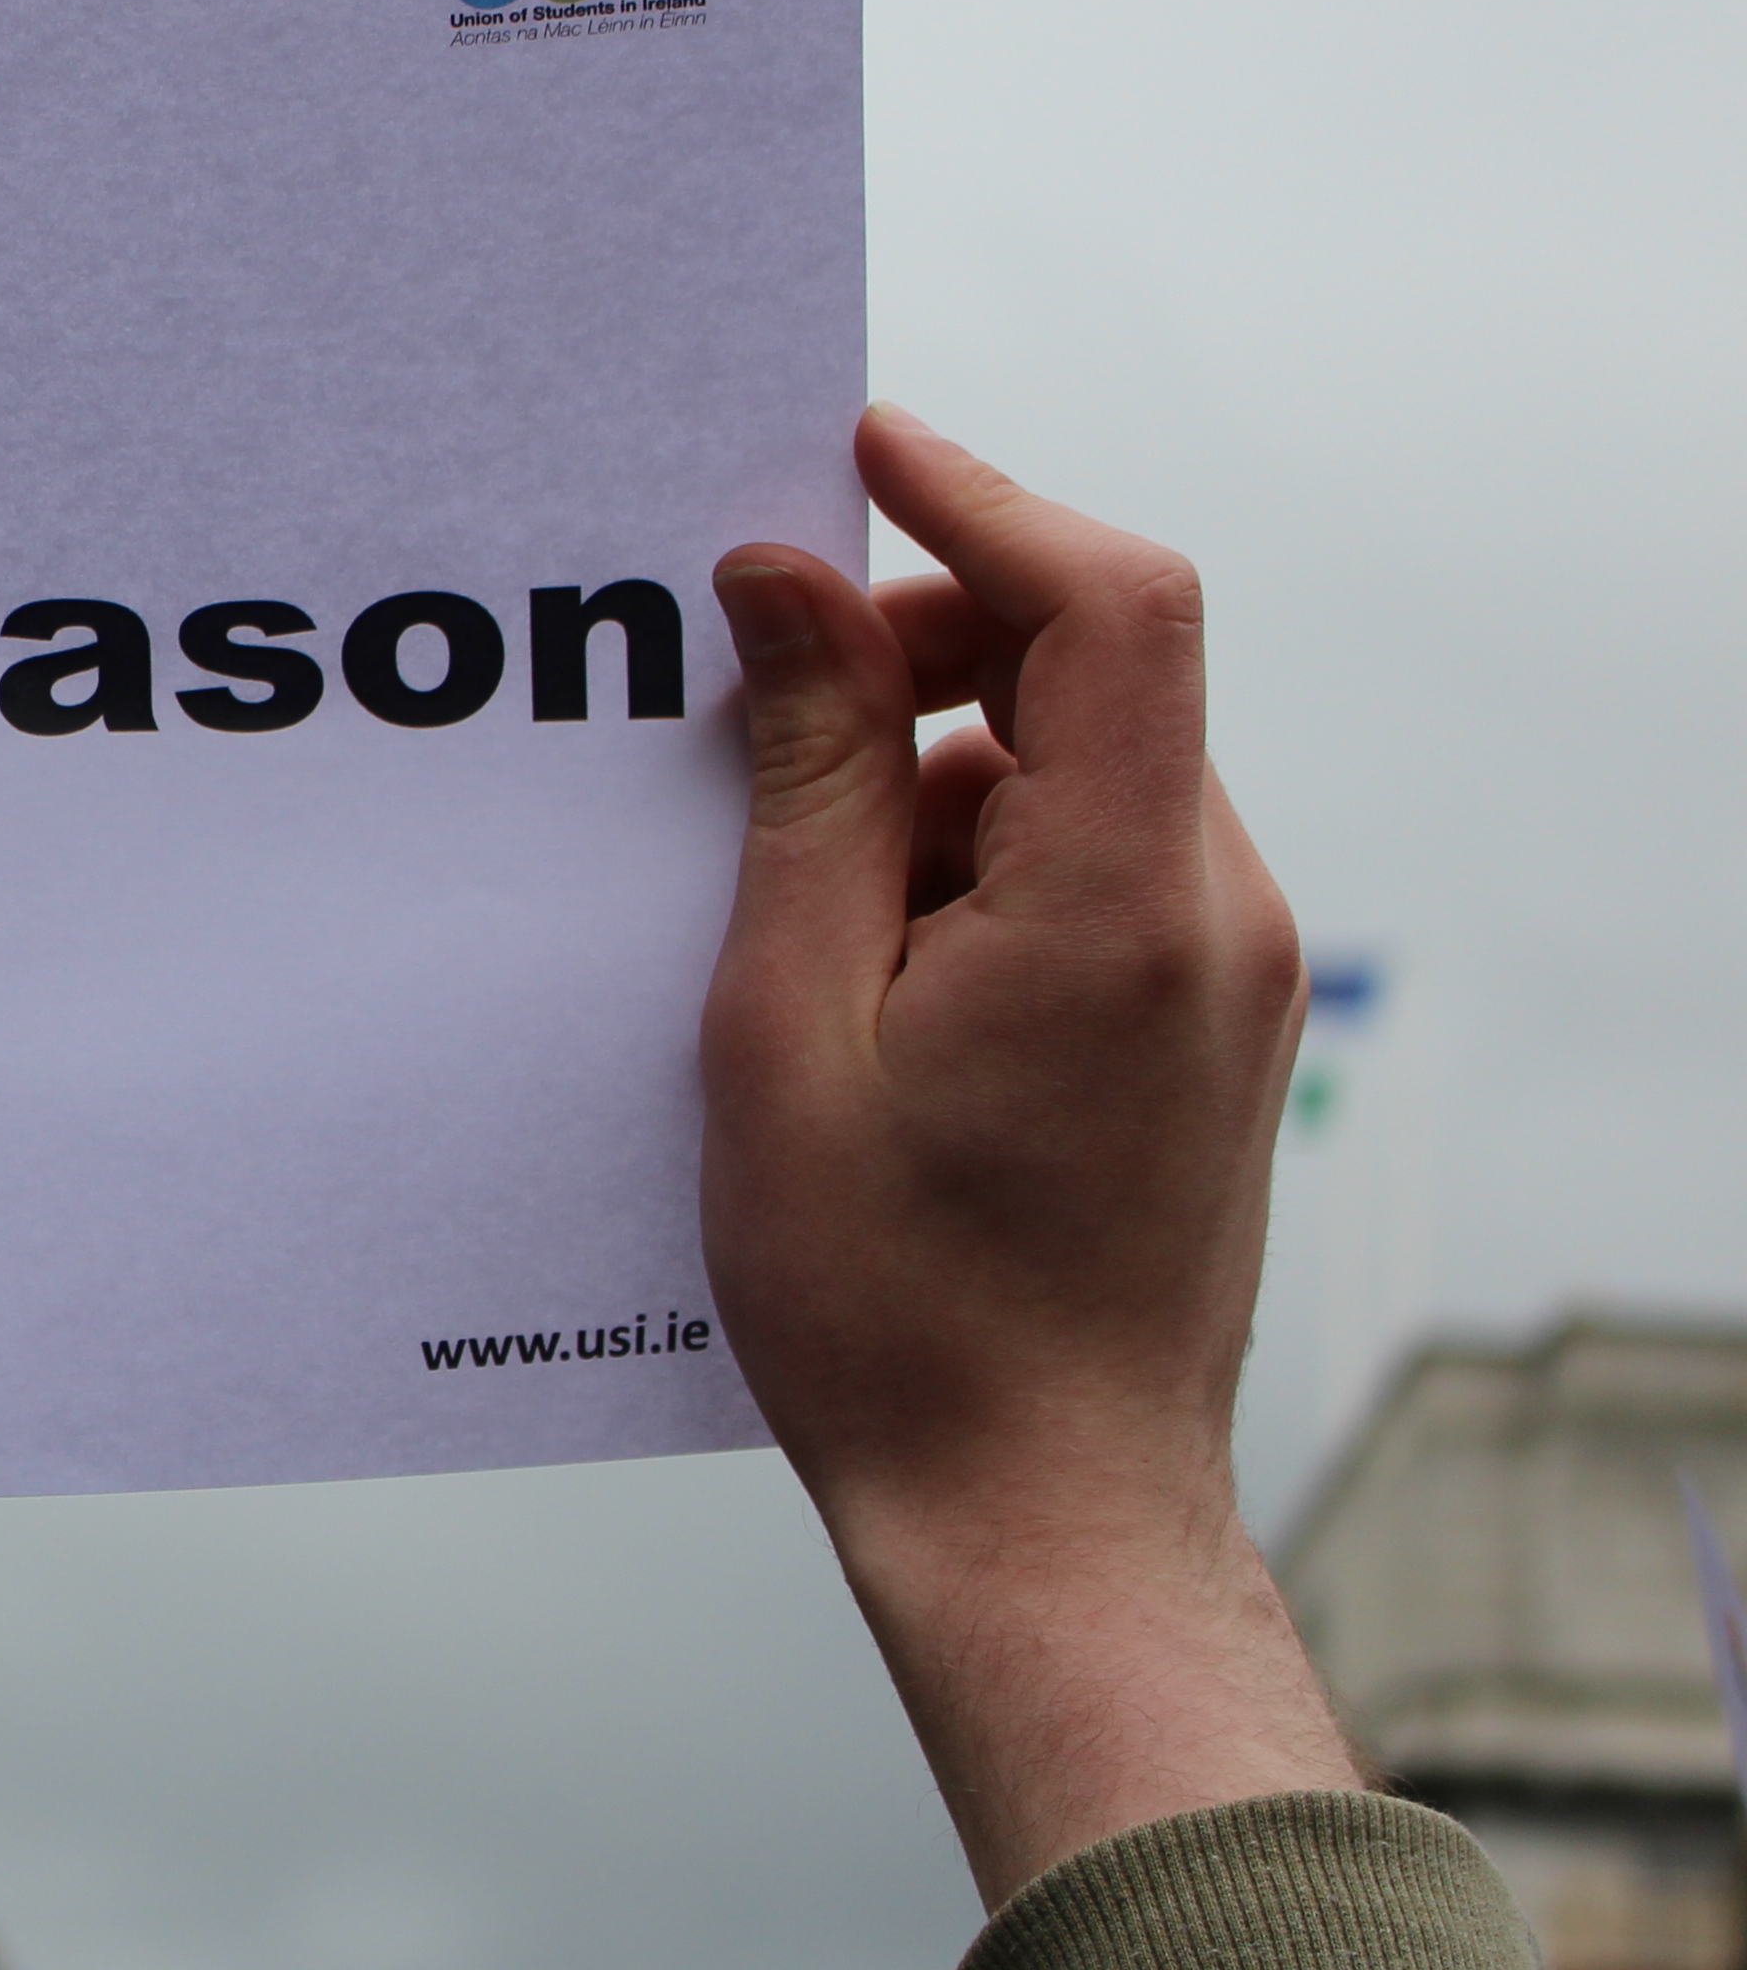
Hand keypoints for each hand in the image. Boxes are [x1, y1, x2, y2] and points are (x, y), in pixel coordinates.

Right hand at [702, 405, 1353, 1904]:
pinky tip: (845, 966)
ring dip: (924, 777)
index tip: (851, 457)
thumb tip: (791, 587)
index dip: (981, 499)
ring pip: (1075, 777)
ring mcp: (1225, 979)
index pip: (1109, 602)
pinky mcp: (1201, 1033)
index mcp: (1124, 901)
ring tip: (775, 894)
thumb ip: (802, 783)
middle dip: (913, 653)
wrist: (1033, 1513)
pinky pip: (1088, 872)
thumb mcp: (785, 1021)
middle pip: (1086, 675)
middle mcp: (1216, 917)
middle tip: (745, 714)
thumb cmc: (891, 1305)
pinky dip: (967, 865)